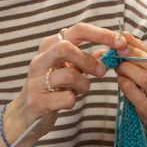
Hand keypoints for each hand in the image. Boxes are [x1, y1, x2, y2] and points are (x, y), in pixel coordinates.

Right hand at [3, 23, 126, 146]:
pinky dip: (73, 101)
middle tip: (102, 71)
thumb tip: (110, 49)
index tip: (121, 42)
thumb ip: (86, 59)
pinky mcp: (36, 101)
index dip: (102, 34)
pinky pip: (65, 98)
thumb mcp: (69, 70)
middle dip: (89, 60)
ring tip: (82, 90)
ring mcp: (36, 80)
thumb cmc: (51, 89)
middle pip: (66, 47)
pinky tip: (68, 101)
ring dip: (83, 84)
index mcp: (50, 46)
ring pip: (67, 74)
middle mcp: (40, 59)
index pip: (78, 30)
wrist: (25, 117)